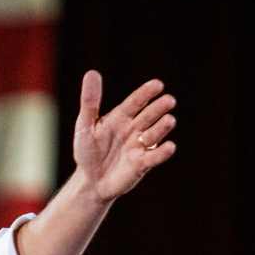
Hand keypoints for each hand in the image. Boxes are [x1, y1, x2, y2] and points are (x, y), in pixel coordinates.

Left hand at [73, 70, 177, 201]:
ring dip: (162, 127)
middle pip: (150, 115)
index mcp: (121, 117)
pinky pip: (155, 157)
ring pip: (156, 133)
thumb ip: (90, 102)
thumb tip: (92, 72)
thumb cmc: (87, 151)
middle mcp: (134, 129)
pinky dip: (162, 152)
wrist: (90, 181)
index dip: (146, 93)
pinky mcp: (142, 164)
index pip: (136, 101)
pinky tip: (169, 146)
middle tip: (169, 101)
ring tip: (168, 120)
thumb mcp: (85, 125)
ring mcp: (140, 146)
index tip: (158, 84)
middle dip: (159, 108)